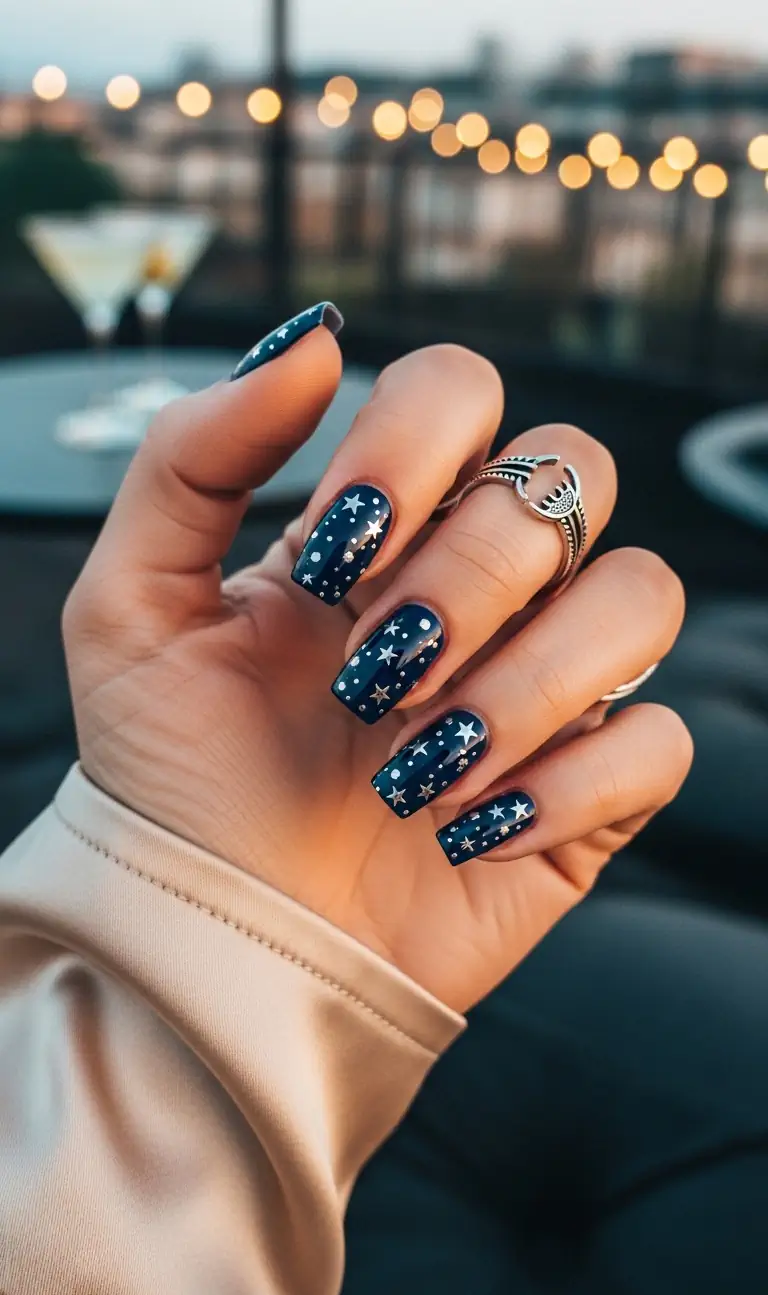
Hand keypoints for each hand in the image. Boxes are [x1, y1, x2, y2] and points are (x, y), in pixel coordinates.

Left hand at [63, 315, 691, 1011]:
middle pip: (569, 478)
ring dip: (524, 684)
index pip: (463, 390)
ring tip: (415, 766)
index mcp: (380, 528)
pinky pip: (656, 741)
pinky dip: (567, 784)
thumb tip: (315, 337)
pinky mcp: (589, 789)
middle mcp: (477, 587)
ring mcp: (543, 684)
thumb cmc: (173, 782)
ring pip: (640, 597)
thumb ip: (190, 458)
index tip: (336, 555)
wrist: (217, 944)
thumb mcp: (131, 612)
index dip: (415, 446)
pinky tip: (470, 829)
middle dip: (464, 580)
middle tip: (369, 675)